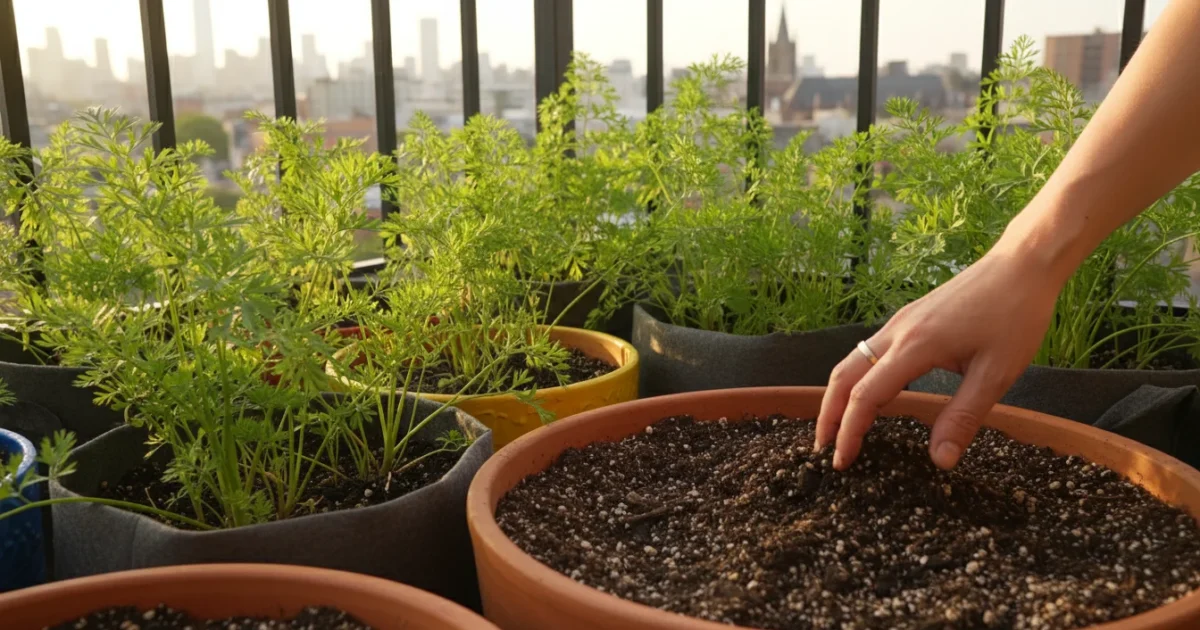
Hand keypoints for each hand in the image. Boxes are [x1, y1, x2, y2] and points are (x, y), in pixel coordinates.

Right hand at [815, 247, 1060, 469]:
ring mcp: (900, 321)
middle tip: (823, 448)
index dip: (849, 431)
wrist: (1022, 264)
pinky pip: (869, 350)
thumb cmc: (1015, 315)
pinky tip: (869, 392)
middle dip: (828, 414)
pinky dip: (856, 377)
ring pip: (852, 360)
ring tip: (838, 425)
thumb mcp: (997, 373)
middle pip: (843, 375)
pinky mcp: (909, 317)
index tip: (842, 461)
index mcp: (915, 346)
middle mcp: (897, 331)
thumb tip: (940, 460)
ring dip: (838, 394)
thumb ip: (964, 416)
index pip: (865, 396)